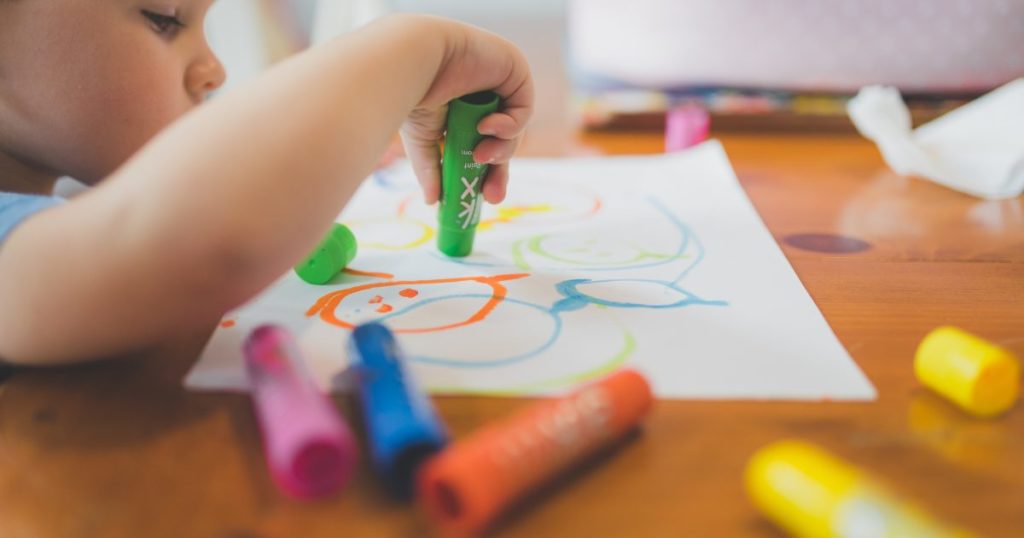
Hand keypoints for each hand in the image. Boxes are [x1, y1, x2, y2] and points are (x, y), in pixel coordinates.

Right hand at [399, 17, 533, 204]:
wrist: (416, 59)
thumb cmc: (412, 91)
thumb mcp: (422, 140)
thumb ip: (431, 169)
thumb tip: (432, 201)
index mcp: (461, 110)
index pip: (481, 146)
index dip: (485, 173)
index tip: (482, 199)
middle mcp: (482, 96)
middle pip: (502, 142)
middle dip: (499, 171)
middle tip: (491, 196)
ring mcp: (499, 83)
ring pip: (513, 131)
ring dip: (501, 149)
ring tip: (481, 156)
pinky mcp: (515, 72)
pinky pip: (523, 110)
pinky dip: (509, 125)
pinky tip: (489, 126)